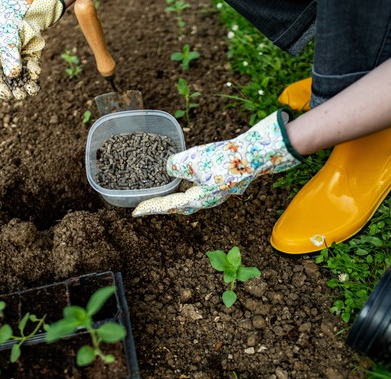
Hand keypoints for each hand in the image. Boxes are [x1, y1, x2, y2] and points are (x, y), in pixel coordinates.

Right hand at [0, 0, 64, 99]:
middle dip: (15, 91)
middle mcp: (3, 68)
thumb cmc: (6, 28)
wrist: (21, 16)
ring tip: (31, 89)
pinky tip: (35, 70)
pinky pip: (33, 73)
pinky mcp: (30, 64)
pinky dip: (35, 73)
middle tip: (20, 94)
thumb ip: (9, 59)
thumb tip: (14, 75)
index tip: (6, 94)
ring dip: (27, 87)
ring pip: (23, 82)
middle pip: (9, 85)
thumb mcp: (5, 42)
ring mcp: (18, 67)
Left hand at [132, 109, 303, 216]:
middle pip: (182, 206)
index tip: (136, 212)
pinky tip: (191, 175)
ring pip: (194, 196)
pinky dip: (193, 183)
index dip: (151, 207)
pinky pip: (204, 187)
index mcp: (199, 200)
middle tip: (152, 203)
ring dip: (180, 194)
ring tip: (169, 190)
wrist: (254, 154)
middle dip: (166, 205)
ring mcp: (220, 193)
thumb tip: (170, 167)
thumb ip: (175, 165)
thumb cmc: (223, 160)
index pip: (169, 206)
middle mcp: (209, 200)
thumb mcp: (191, 160)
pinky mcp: (226, 182)